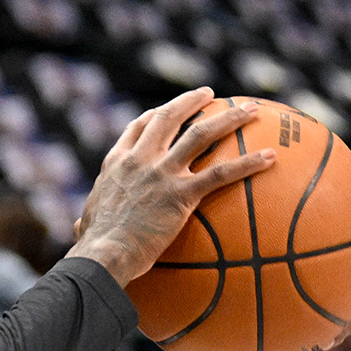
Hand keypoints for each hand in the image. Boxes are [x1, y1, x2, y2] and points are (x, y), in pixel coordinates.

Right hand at [68, 88, 275, 285]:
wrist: (103, 255)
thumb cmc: (94, 248)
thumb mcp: (86, 224)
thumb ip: (87, 219)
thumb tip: (79, 227)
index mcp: (117, 164)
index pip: (138, 128)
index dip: (155, 115)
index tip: (167, 110)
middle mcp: (140, 160)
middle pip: (169, 117)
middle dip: (192, 101)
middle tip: (211, 94)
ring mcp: (162, 174)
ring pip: (201, 134)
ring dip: (229, 118)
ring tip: (251, 109)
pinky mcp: (181, 194)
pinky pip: (221, 173)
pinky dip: (248, 163)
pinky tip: (271, 158)